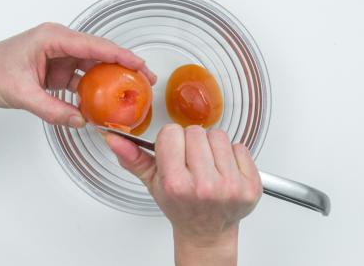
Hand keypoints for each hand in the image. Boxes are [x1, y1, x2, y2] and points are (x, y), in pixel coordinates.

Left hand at [0, 22, 155, 126]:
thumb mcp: (22, 94)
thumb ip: (52, 110)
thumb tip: (81, 121)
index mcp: (51, 38)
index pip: (93, 45)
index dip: (120, 55)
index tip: (140, 65)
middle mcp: (59, 43)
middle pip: (99, 53)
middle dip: (124, 65)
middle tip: (146, 80)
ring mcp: (59, 55)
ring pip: (93, 65)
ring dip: (111, 78)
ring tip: (132, 91)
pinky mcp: (57, 68)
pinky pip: (82, 77)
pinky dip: (94, 88)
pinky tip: (105, 100)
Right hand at [106, 124, 261, 265]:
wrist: (207, 231)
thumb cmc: (181, 205)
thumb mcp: (153, 184)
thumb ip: (133, 159)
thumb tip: (113, 138)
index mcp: (176, 184)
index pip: (171, 133)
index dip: (171, 141)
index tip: (174, 154)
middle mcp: (204, 187)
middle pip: (196, 132)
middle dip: (192, 143)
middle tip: (192, 162)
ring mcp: (230, 187)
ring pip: (219, 136)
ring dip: (212, 146)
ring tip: (208, 165)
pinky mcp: (250, 186)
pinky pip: (240, 147)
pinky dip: (232, 155)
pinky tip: (224, 170)